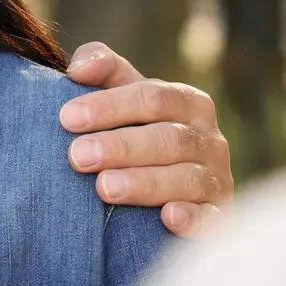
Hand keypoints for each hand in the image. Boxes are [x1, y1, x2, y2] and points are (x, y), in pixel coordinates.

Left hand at [59, 42, 233, 234]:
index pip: (152, 97)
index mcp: (188, 102)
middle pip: (168, 139)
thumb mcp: (126, 96)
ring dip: (145, 182)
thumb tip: (78, 68)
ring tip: (104, 188)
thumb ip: (105, 71)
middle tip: (78, 156)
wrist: (172, 187)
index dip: (110, 105)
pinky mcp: (218, 217)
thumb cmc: (139, 132)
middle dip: (121, 147)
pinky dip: (192, 218)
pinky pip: (210, 218)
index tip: (67, 117)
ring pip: (186, 178)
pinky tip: (167, 217)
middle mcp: (208, 139)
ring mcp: (216, 179)